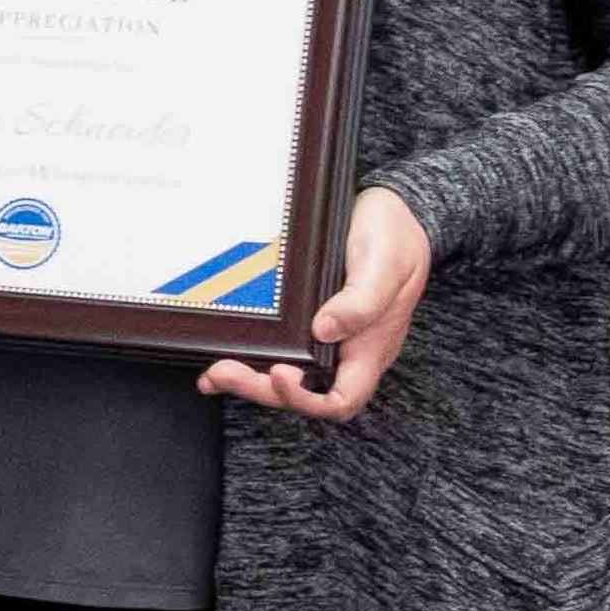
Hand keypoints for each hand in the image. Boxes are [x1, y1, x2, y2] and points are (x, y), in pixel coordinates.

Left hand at [207, 186, 430, 421]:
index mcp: (371, 347)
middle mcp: (347, 350)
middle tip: (223, 372)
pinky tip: (221, 352)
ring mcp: (327, 338)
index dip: (308, 400)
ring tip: (213, 372)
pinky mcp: (308, 319)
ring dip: (248, 377)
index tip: (281, 373)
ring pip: (285, 375)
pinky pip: (279, 347)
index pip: (342, 399)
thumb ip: (362, 302)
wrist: (392, 209)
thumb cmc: (396, 237)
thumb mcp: (385, 264)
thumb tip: (325, 330)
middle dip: (259, 388)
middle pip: (302, 392)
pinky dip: (249, 354)